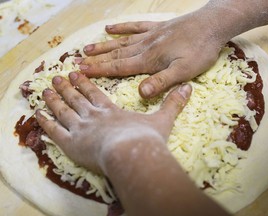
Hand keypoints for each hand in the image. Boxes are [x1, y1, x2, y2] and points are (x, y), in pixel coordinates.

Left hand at [36, 72, 191, 173]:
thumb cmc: (146, 139)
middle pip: (76, 98)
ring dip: (54, 99)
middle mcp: (93, 116)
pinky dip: (45, 122)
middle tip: (56, 76)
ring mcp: (81, 129)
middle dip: (66, 87)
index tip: (76, 73)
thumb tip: (188, 88)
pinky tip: (37, 114)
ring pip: (63, 110)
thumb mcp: (163, 119)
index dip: (85, 82)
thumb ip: (174, 103)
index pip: (95, 93)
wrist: (133, 154)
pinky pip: (54, 131)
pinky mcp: (72, 144)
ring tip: (45, 89)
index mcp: (111, 111)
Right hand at [77, 11, 223, 98]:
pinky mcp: (157, 27)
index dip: (99, 70)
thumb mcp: (184, 71)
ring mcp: (150, 35)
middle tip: (76, 62)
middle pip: (115, 54)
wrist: (212, 24)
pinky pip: (135, 27)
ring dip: (103, 46)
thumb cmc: (200, 50)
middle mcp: (145, 47)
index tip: (82, 72)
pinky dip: (122, 28)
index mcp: (149, 60)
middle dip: (95, 60)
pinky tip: (110, 28)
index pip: (118, 67)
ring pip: (121, 42)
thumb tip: (141, 94)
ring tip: (87, 49)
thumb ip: (162, 82)